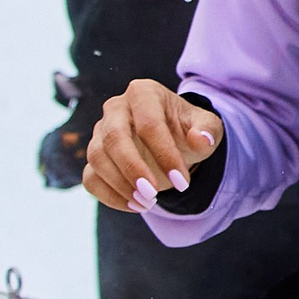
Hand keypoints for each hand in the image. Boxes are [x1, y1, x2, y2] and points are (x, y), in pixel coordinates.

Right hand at [85, 80, 221, 212]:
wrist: (174, 139)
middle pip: (114, 139)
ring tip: (147, 203)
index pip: (149, 124)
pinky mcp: (93, 155)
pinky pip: (90, 177)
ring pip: (97, 157)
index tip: (183, 182)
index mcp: (144, 93)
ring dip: (120, 185)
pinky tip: (133, 206)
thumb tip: (200, 140)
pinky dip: (109, 195)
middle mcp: (116, 108)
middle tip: (154, 195)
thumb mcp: (207, 127)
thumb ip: (208, 131)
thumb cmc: (189, 129)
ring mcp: (100, 131)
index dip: (165, 155)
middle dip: (133, 170)